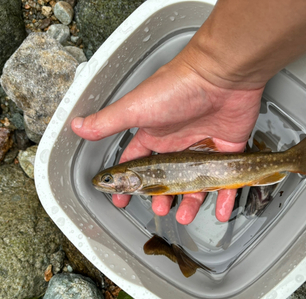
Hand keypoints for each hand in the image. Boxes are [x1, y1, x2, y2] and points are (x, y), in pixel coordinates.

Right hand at [71, 48, 263, 224]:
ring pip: (195, 183)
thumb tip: (77, 126)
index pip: (137, 163)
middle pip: (167, 179)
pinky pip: (226, 178)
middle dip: (161, 197)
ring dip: (189, 202)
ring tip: (185, 215)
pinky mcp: (227, 149)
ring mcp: (203, 146)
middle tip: (159, 210)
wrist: (221, 75)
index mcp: (154, 135)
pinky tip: (220, 212)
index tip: (122, 199)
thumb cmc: (177, 88)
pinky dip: (224, 197)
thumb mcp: (135, 108)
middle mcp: (177, 143)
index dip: (130, 182)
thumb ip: (107, 122)